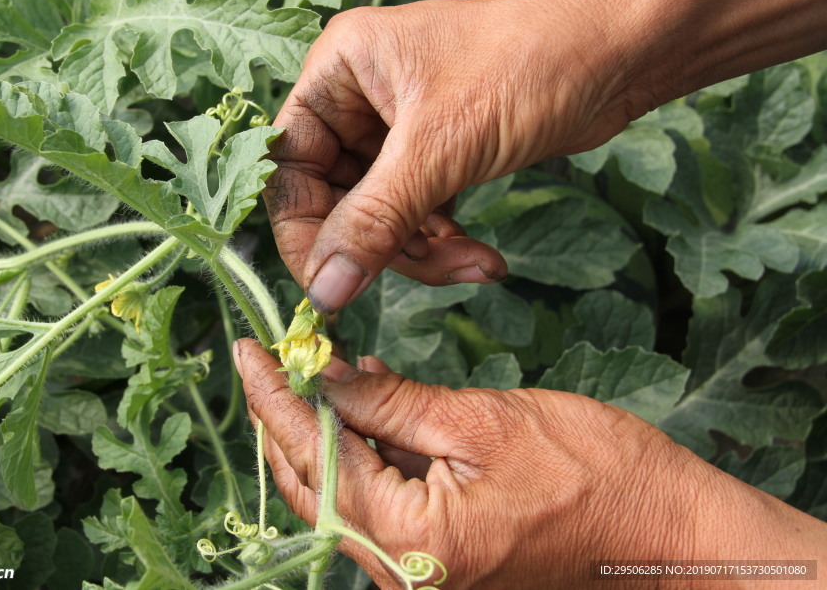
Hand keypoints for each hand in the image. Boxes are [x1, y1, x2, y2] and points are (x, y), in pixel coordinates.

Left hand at [234, 339, 826, 588]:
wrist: (671, 535)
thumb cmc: (596, 477)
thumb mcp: (483, 422)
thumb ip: (393, 404)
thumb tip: (325, 377)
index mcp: (410, 543)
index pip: (315, 461)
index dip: (275, 400)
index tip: (248, 351)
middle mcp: (403, 572)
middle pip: (316, 486)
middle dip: (284, 418)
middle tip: (264, 359)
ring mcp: (421, 569)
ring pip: (344, 492)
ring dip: (325, 428)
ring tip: (312, 367)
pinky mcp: (441, 555)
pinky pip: (382, 498)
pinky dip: (368, 446)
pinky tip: (370, 394)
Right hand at [265, 0, 637, 313]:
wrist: (622, 51)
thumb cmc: (527, 68)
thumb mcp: (439, 150)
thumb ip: (373, 223)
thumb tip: (323, 295)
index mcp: (338, 71)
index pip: (289, 168)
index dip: (306, 234)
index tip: (332, 289)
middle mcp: (358, 97)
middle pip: (335, 200)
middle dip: (382, 246)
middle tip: (429, 271)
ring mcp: (397, 127)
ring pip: (378, 216)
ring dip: (421, 253)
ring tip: (474, 265)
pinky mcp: (436, 152)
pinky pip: (415, 214)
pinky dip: (442, 242)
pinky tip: (482, 258)